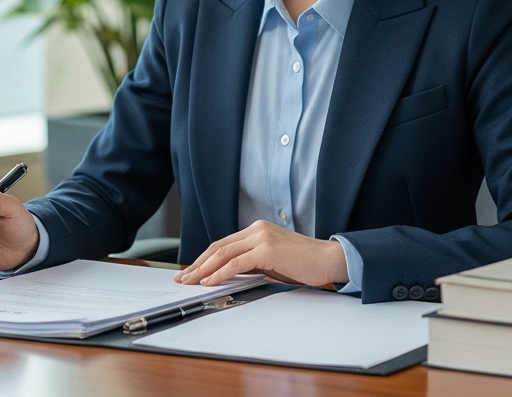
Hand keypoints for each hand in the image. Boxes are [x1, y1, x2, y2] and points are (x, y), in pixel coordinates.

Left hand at [175, 220, 349, 287]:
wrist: (329, 260)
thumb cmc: (305, 264)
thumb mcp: (273, 261)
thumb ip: (252, 263)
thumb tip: (229, 275)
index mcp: (257, 230)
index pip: (223, 244)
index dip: (204, 258)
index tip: (191, 270)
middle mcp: (257, 229)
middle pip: (218, 247)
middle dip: (198, 264)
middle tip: (182, 277)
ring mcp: (262, 237)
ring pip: (223, 253)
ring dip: (203, 269)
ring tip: (190, 281)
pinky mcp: (267, 249)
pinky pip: (236, 263)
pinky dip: (220, 273)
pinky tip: (209, 281)